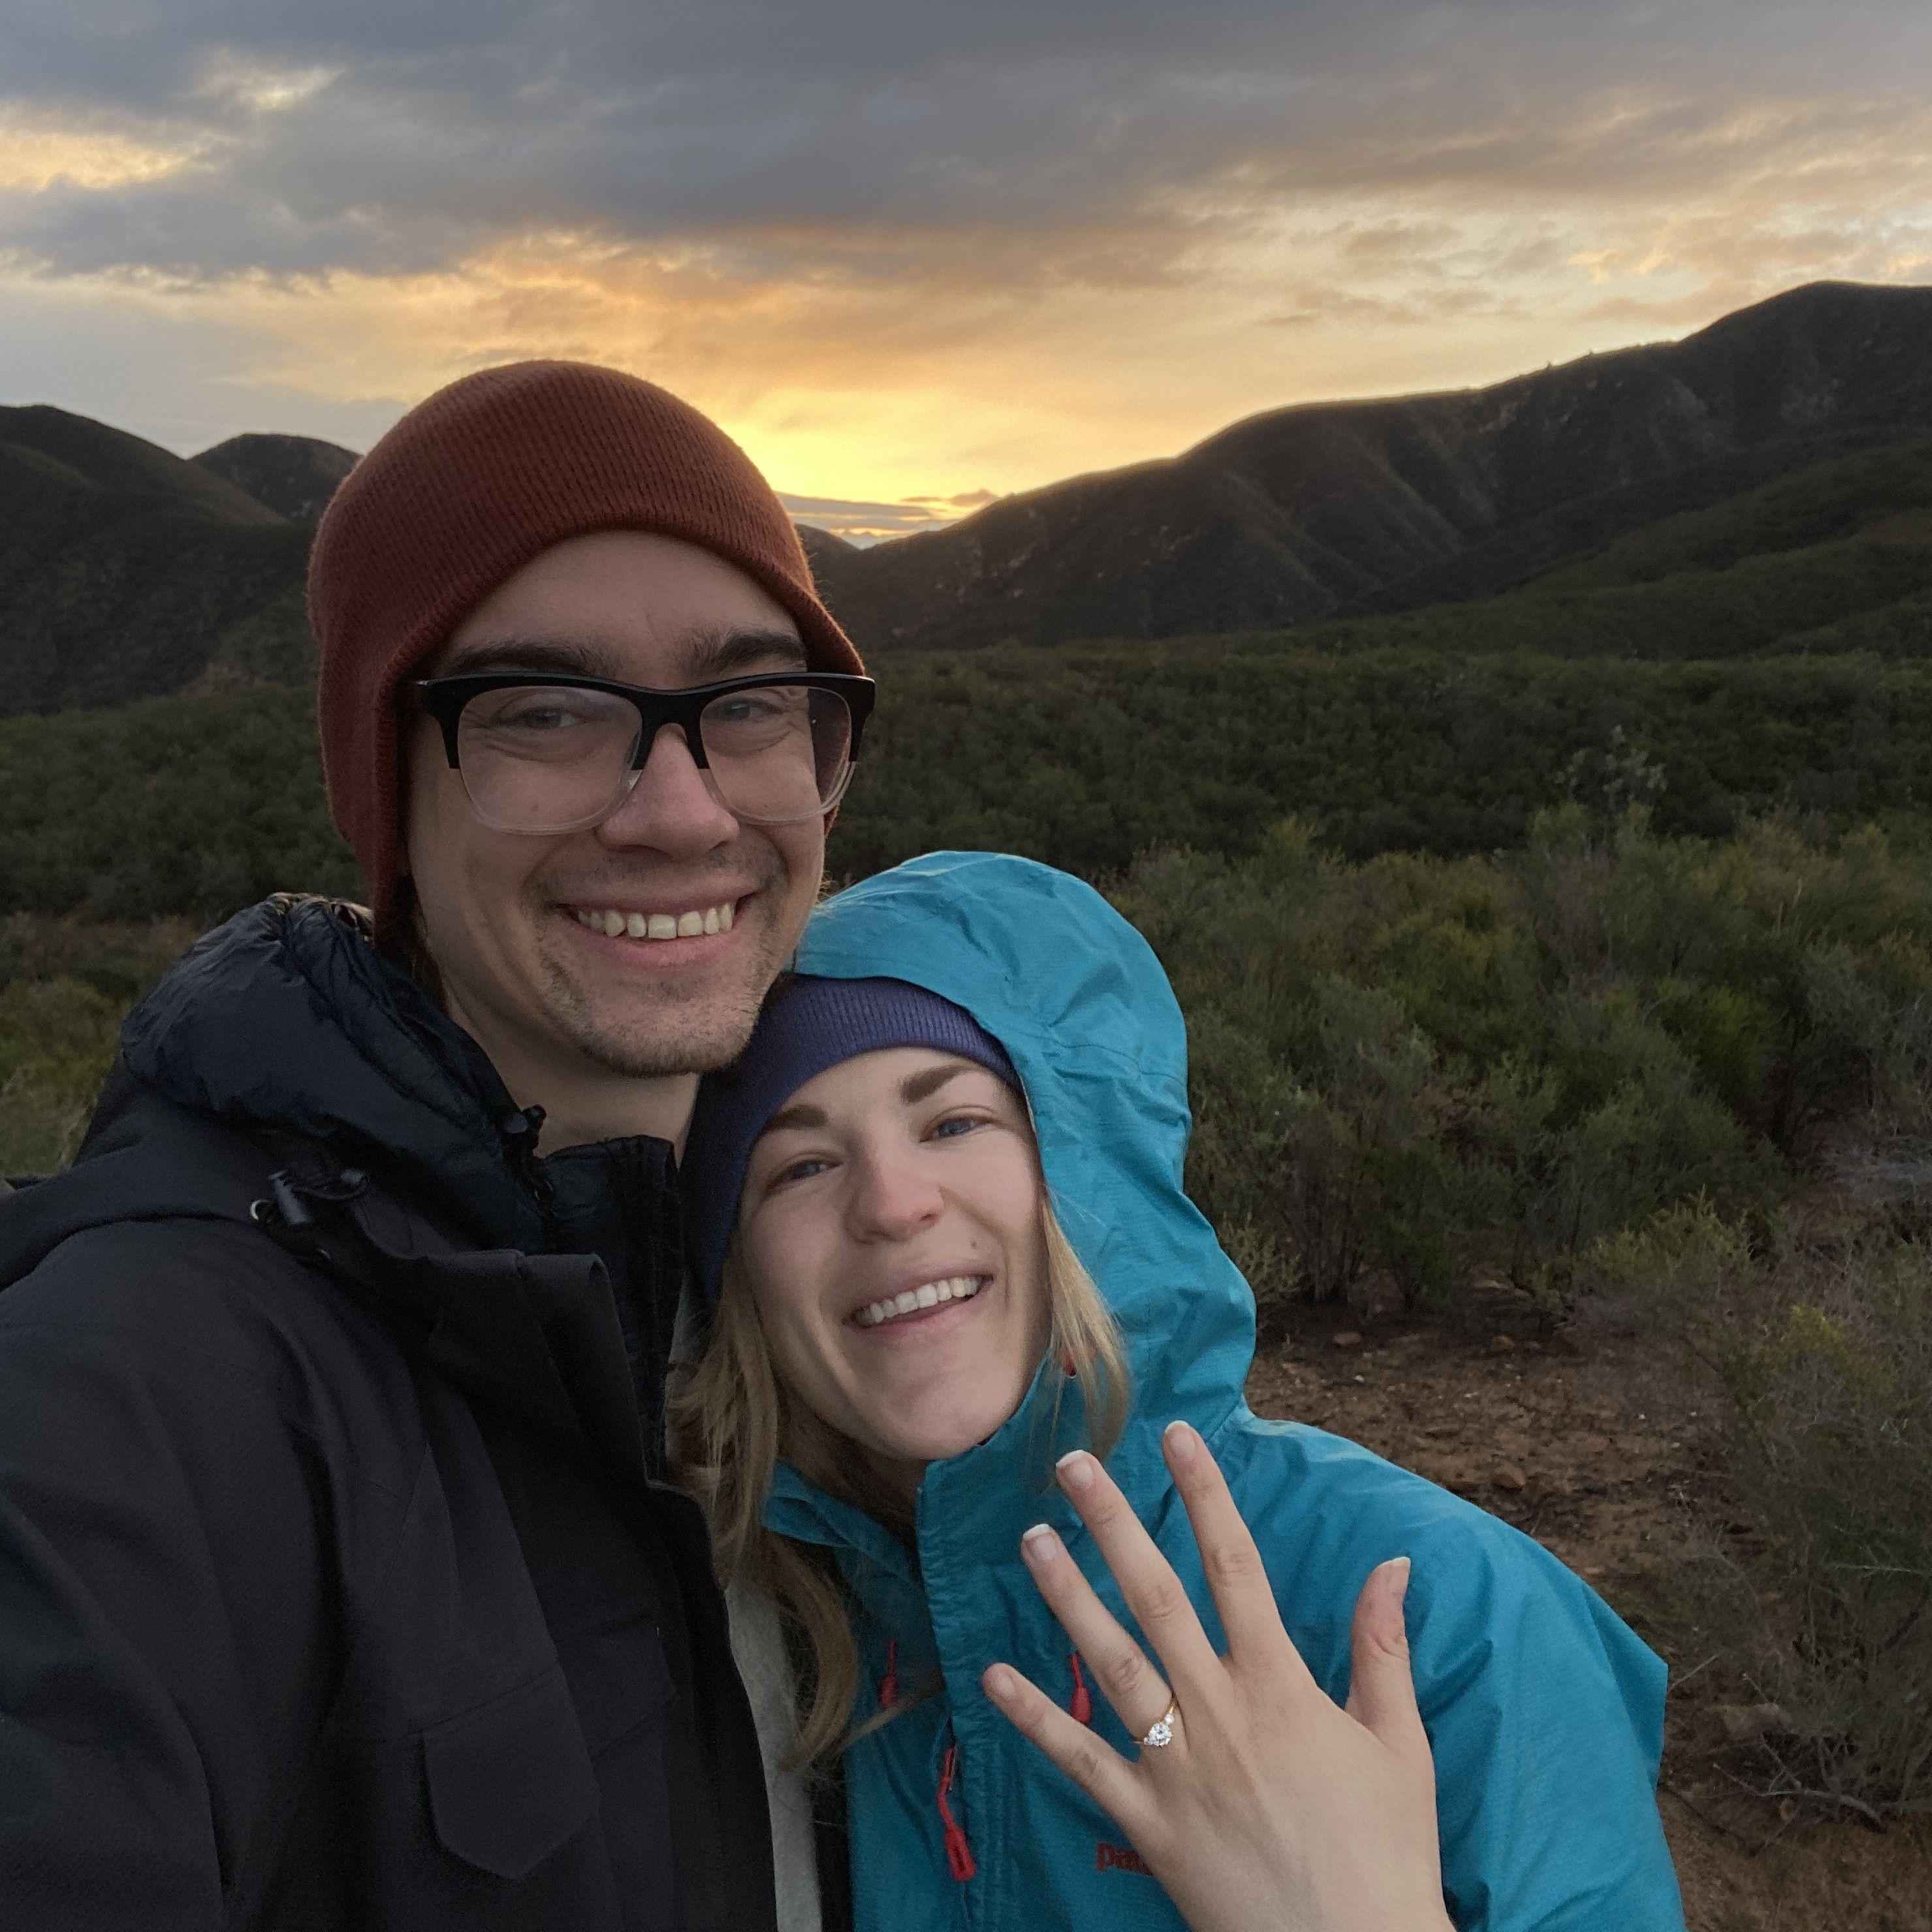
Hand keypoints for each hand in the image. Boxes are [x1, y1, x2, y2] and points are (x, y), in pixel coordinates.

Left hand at [982, 1420, 1452, 1931]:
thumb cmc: (1385, 1851)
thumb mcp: (1400, 1744)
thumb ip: (1384, 1649)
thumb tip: (1393, 1564)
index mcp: (1280, 1686)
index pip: (1236, 1565)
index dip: (1205, 1494)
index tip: (1177, 1436)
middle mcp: (1219, 1712)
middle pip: (1157, 1597)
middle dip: (1113, 1525)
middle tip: (1072, 1465)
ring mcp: (1177, 1767)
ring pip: (1109, 1663)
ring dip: (1066, 1597)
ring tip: (1030, 1540)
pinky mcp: (1148, 1822)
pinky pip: (1081, 1762)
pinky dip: (1035, 1719)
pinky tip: (991, 1677)